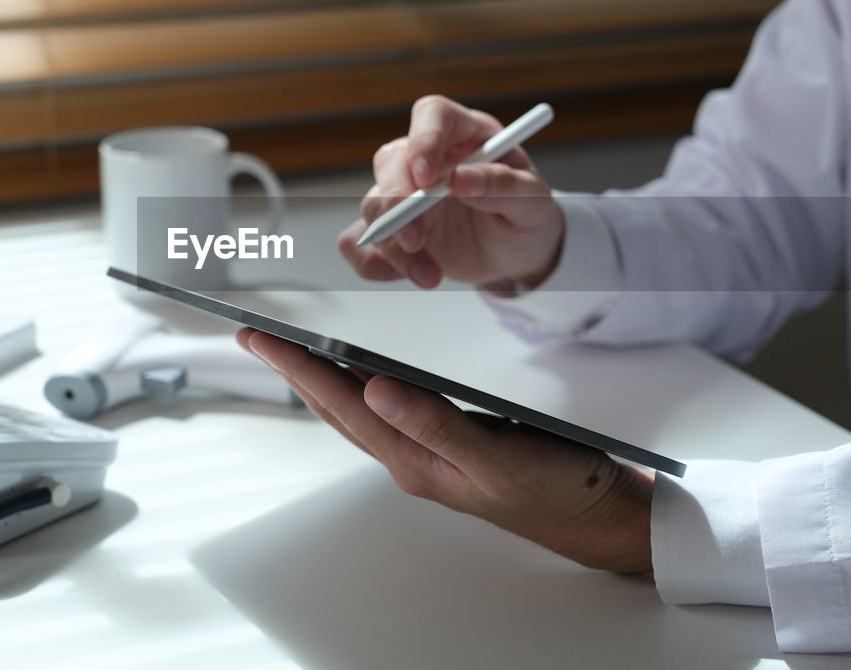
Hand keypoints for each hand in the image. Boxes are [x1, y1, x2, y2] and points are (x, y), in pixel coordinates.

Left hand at [238, 328, 654, 573]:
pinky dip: (357, 384)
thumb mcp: (497, 454)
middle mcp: (409, 457)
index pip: (341, 402)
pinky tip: (354, 371)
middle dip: (292, 369)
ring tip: (286, 348)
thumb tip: (375, 389)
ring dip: (318, 376)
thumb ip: (436, 423)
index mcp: (413, 460)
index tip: (259, 338)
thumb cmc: (555, 487)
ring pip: (355, 409)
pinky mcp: (444, 443)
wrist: (597, 513)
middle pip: (335, 406)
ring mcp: (424, 452)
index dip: (297, 367)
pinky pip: (384, 410)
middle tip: (254, 336)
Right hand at [339, 95, 564, 289]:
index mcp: (465, 135)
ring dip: (393, 246)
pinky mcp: (392, 229)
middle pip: (391, 161)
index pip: (433, 116)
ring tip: (430, 276)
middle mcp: (428, 159)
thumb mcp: (533, 202)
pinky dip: (372, 262)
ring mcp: (404, 193)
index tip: (426, 178)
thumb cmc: (527, 217)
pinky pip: (360, 241)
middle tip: (415, 240)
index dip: (424, 140)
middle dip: (395, 203)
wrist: (516, 255)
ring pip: (374, 207)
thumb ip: (504, 186)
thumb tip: (464, 179)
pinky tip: (404, 275)